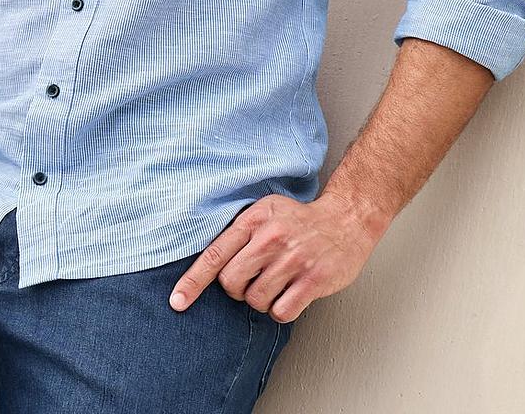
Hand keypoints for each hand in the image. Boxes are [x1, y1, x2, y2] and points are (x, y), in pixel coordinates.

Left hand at [168, 192, 385, 322]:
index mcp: (254, 219)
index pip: (214, 254)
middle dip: (237, 289)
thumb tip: (210, 265)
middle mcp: (271, 238)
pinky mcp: (313, 280)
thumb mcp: (266, 212)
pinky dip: (281, 311)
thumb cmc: (300, 220)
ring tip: (277, 283)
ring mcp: (293, 259)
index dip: (193, 281)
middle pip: (231, 283)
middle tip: (253, 280)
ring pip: (255, 300)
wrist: (346, 219)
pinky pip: (281, 313)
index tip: (177, 301)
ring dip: (262, 300)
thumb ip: (240, 233)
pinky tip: (291, 294)